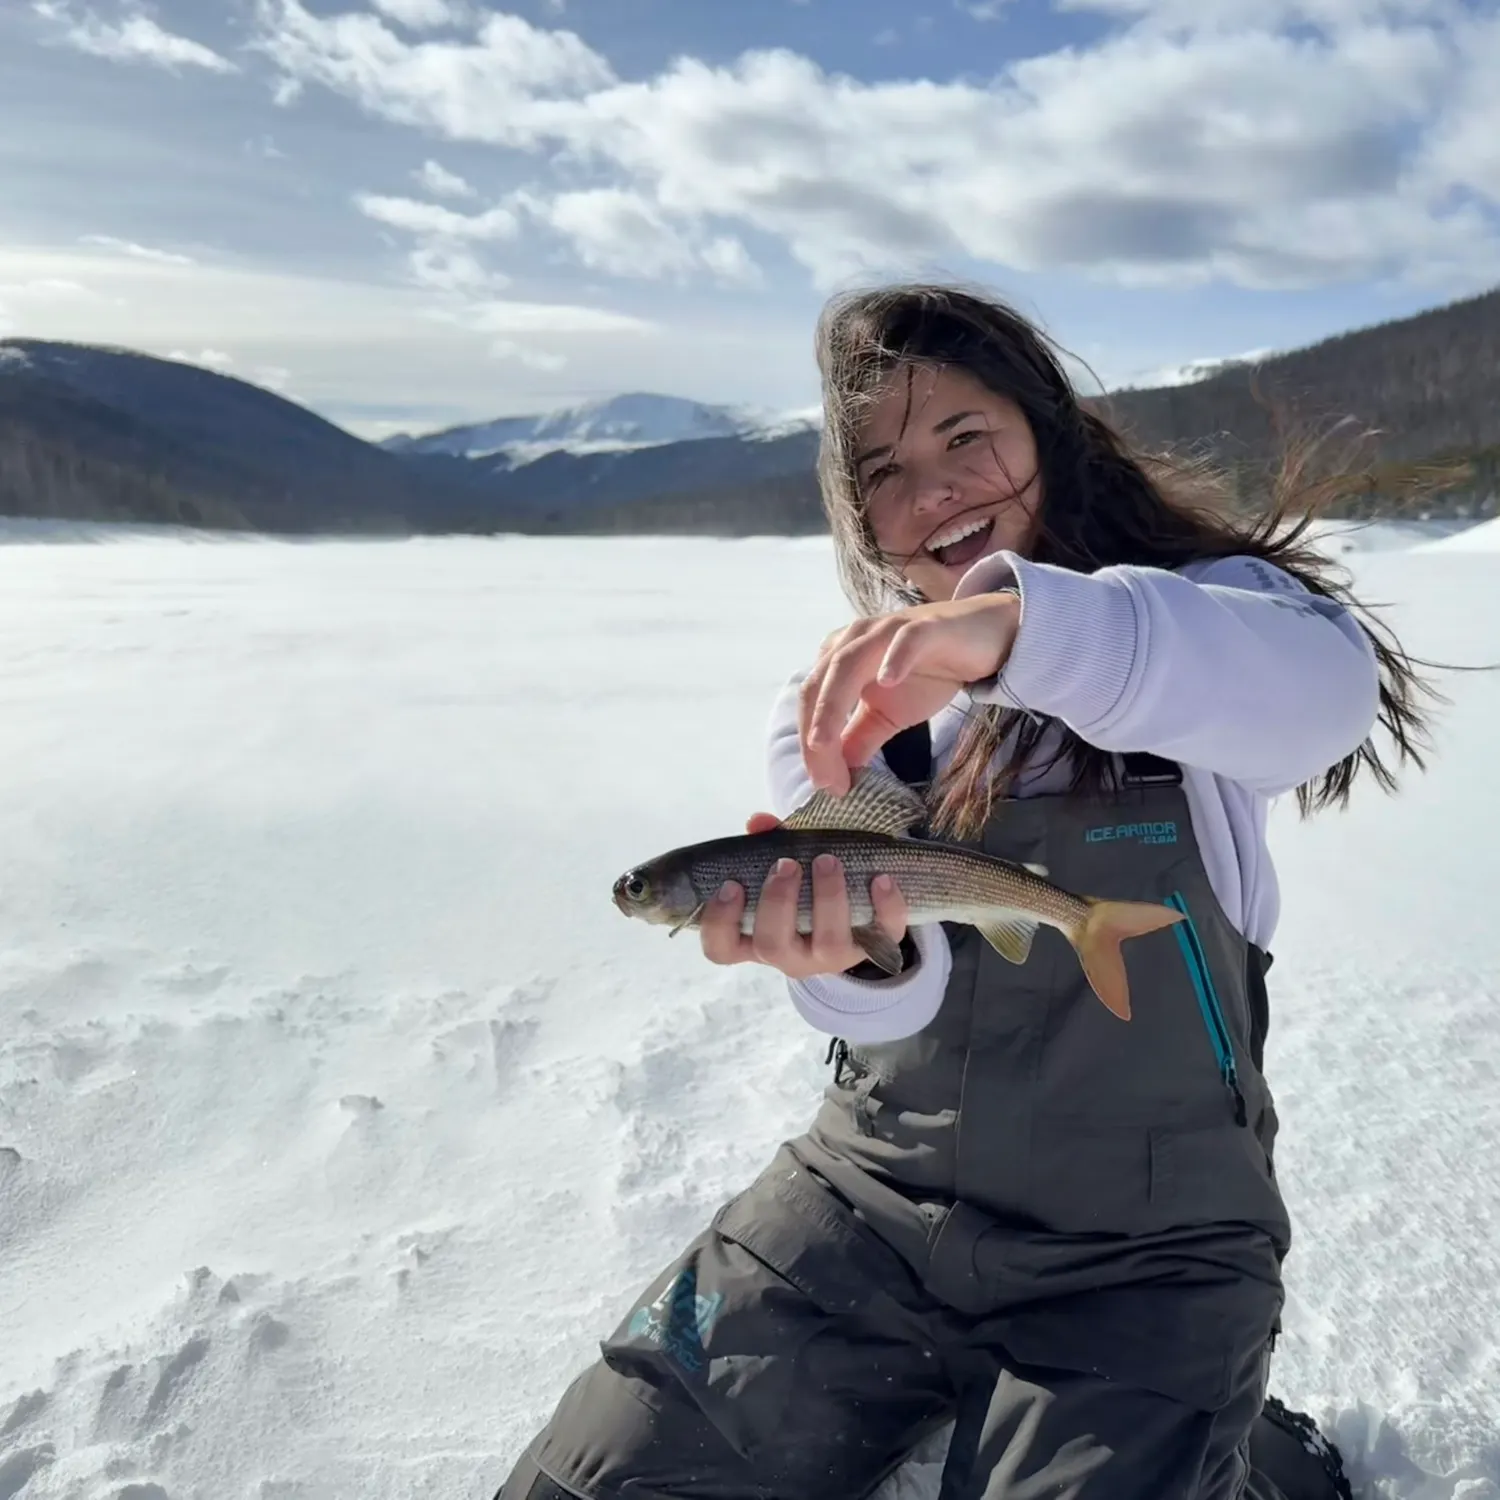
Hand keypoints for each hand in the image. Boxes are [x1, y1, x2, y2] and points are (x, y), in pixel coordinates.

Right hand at [699, 814, 908, 975]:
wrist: (851, 917)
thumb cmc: (800, 890)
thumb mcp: (779, 869)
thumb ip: (766, 845)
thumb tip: (759, 821)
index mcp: (755, 939)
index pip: (721, 948)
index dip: (719, 923)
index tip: (731, 884)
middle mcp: (790, 956)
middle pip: (773, 946)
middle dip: (778, 902)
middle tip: (786, 865)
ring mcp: (830, 957)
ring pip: (827, 945)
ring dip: (828, 898)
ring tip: (829, 860)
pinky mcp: (871, 948)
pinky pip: (882, 937)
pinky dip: (884, 907)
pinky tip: (881, 878)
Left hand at [799, 593, 1020, 794]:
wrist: (982, 639)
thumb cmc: (929, 673)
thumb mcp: (889, 715)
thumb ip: (860, 739)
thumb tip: (836, 776)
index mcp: (839, 659)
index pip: (811, 702)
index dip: (813, 747)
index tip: (826, 786)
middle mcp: (854, 640)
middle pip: (819, 685)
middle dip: (816, 732)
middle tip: (825, 778)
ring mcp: (888, 630)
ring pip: (848, 663)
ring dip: (833, 703)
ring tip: (825, 742)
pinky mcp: (926, 627)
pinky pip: (905, 640)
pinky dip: (893, 659)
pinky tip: (888, 682)